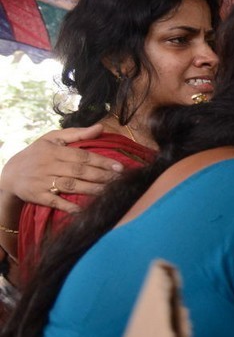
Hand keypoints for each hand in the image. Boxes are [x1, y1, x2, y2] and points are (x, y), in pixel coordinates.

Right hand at [0, 124, 123, 212]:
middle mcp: (48, 165)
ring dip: (91, 190)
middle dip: (102, 176)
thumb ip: (77, 133)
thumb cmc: (37, 154)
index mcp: (54, 150)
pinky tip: (84, 209)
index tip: (120, 167)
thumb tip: (101, 127)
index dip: (102, 162)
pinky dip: (69, 206)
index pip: (82, 156)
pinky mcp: (38, 196)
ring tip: (110, 192)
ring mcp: (43, 181)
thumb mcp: (52, 139)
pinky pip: (56, 202)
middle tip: (120, 180)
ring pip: (71, 186)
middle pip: (79, 171)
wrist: (10, 174)